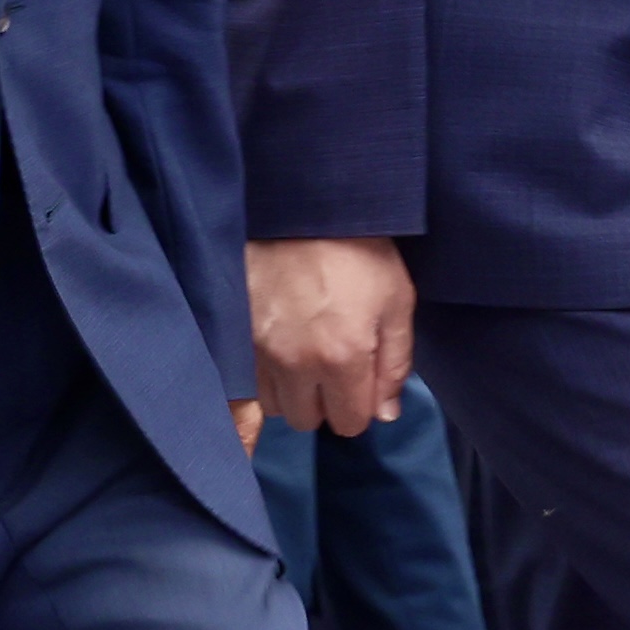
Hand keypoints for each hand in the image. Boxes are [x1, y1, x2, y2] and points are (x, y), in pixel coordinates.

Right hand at [251, 235, 417, 436]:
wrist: (300, 207)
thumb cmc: (358, 250)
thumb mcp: (397, 301)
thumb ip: (396, 364)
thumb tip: (386, 414)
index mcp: (341, 357)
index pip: (349, 423)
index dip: (361, 405)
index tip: (363, 379)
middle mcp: (294, 364)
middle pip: (308, 420)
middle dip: (326, 402)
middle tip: (335, 366)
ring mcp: (256, 351)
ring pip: (274, 406)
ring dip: (293, 392)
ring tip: (306, 354)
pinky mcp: (232, 337)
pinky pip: (246, 383)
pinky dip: (265, 377)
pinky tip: (281, 350)